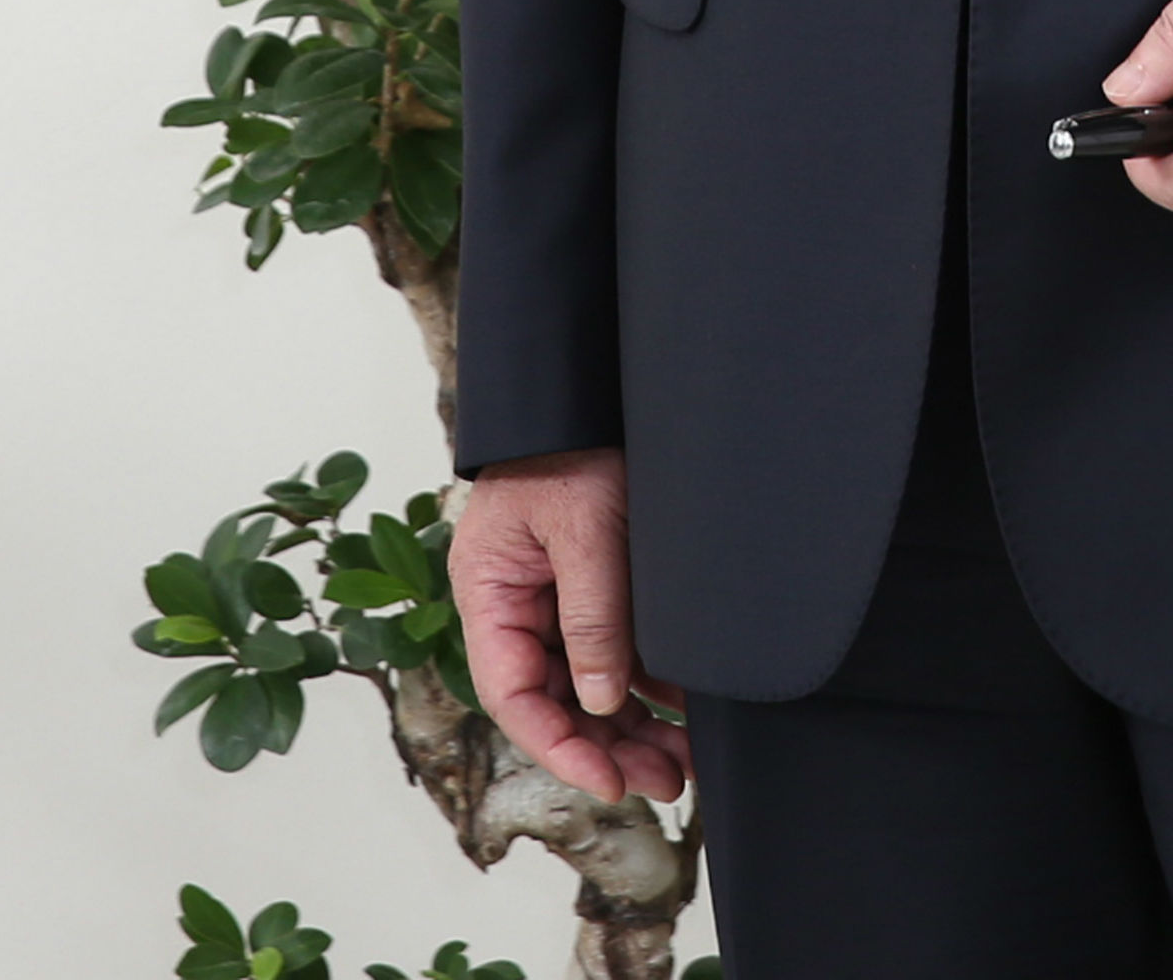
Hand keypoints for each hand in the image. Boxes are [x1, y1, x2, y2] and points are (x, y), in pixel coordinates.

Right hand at [449, 447, 689, 808]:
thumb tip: (602, 704)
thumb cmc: (570, 448)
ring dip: (632, 726)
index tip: (608, 782)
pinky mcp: (589, 586)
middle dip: (608, 747)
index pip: (514, 695)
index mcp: (489, 594)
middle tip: (665, 782)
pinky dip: (645, 684)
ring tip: (682, 764)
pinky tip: (683, 709)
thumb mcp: (583, 530)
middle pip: (556, 700)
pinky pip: (613, 650)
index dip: (560, 747)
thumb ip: (591, 618)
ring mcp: (552, 599)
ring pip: (589, 684)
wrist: (587, 390)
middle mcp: (516, 606)